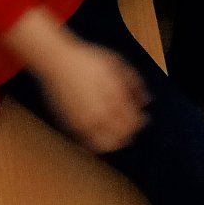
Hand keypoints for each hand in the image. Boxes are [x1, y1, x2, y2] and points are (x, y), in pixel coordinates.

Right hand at [38, 38, 149, 154]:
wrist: (56, 61)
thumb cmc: (87, 60)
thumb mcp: (114, 63)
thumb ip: (133, 81)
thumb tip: (147, 101)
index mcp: (112, 98)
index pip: (133, 121)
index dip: (140, 121)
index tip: (143, 116)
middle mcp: (99, 114)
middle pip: (122, 136)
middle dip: (129, 132)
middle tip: (130, 125)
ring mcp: (84, 123)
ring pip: (106, 145)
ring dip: (115, 141)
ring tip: (116, 132)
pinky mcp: (71, 127)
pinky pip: (88, 144)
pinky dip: (97, 143)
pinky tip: (99, 133)